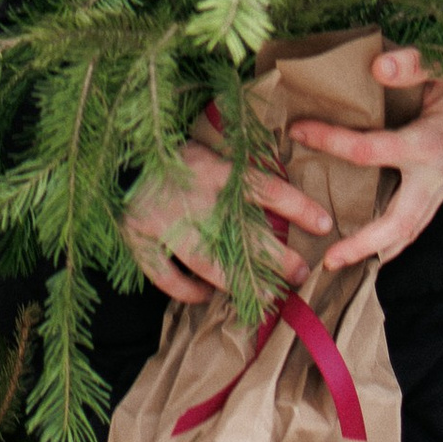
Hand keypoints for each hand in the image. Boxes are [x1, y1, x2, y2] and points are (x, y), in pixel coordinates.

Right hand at [122, 125, 333, 306]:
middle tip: (301, 273)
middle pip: (243, 235)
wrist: (117, 147)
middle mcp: (192, 198)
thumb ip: (236, 167)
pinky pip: (166, 276)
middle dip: (277, 259)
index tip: (325, 224)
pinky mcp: (138, 238)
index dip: (298, 207)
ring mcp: (164, 222)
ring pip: (209, 263)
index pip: (265, 189)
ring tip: (267, 295)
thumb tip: (281, 183)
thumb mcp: (209, 146)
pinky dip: (187, 290)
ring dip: (240, 283)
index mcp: (213, 169)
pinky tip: (206, 295)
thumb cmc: (170, 148)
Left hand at [289, 49, 442, 273]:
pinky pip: (410, 230)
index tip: (297, 131)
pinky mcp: (435, 199)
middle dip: (363, 245)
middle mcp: (434, 179)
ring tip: (335, 267)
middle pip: (399, 224)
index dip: (331, 141)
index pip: (370, 151)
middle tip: (328, 260)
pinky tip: (361, 254)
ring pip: (406, 236)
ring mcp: (437, 194)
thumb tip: (378, 67)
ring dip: (372, 255)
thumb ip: (414, 65)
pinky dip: (387, 246)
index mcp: (430, 144)